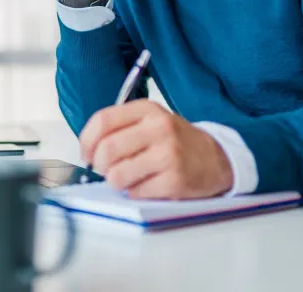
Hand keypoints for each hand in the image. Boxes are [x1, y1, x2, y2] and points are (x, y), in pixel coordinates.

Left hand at [80, 100, 233, 198]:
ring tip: (131, 177)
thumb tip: (88, 151)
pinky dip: (136, 192)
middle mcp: (159, 128)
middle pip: (107, 150)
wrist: (216, 158)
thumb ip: (120, 128)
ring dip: (117, 182)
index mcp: (148, 110)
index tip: (87, 154)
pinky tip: (149, 184)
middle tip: (108, 170)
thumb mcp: (150, 121)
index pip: (103, 121)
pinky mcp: (174, 180)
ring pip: (117, 175)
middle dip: (101, 166)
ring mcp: (168, 154)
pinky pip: (136, 192)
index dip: (86, 141)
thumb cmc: (176, 142)